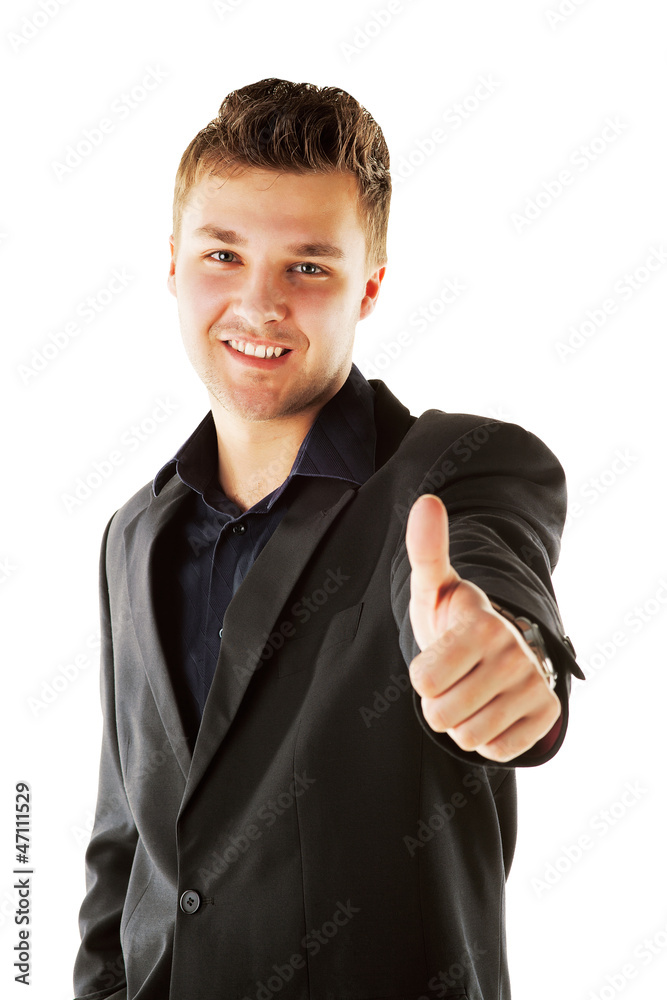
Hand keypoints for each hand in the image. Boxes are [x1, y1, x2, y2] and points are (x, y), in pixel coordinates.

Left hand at [405, 494, 560, 761]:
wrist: (493, 648)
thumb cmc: (451, 617)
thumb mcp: (432, 586)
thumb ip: (426, 549)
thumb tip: (426, 501)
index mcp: (484, 625)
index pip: (423, 682)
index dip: (421, 677)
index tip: (436, 657)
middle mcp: (516, 654)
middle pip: (442, 716)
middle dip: (438, 703)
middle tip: (453, 678)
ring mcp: (535, 685)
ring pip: (469, 738)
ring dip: (463, 721)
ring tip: (471, 692)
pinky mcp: (547, 714)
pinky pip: (499, 751)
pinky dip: (489, 738)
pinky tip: (494, 709)